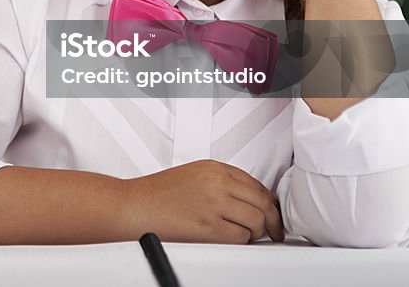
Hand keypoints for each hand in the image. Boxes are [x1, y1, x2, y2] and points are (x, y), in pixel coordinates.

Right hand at [124, 159, 284, 243]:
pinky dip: (241, 241)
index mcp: (213, 168)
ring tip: (246, 235)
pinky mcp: (210, 227)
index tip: (271, 212)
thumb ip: (219, 182)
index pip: (256, 184)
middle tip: (274, 231)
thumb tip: (246, 200)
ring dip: (255, 231)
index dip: (267, 202)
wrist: (133, 206)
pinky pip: (241, 237)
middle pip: (262, 202)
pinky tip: (231, 239)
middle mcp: (217, 182)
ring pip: (256, 220)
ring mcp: (215, 204)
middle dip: (272, 219)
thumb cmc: (156, 195)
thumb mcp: (192, 175)